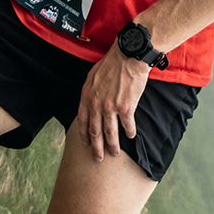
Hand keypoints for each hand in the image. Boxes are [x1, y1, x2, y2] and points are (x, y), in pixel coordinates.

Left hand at [75, 46, 150, 161]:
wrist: (128, 56)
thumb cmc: (112, 63)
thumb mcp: (93, 76)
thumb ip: (91, 91)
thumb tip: (91, 102)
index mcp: (87, 96)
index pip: (82, 120)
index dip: (84, 135)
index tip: (86, 144)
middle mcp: (96, 104)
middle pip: (95, 131)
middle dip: (96, 147)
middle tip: (98, 158)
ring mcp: (111, 107)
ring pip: (110, 132)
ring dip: (113, 145)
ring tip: (115, 153)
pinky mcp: (126, 108)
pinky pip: (127, 125)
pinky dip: (130, 132)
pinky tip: (131, 136)